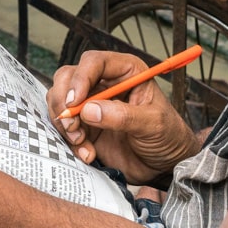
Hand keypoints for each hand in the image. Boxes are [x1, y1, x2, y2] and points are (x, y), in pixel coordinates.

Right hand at [49, 51, 200, 182]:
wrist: (163, 165)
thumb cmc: (167, 136)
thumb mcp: (153, 124)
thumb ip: (123, 116)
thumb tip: (89, 110)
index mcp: (125, 72)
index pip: (94, 62)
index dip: (80, 79)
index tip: (75, 102)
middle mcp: (104, 83)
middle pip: (68, 77)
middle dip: (64, 101)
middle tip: (72, 125)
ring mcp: (91, 104)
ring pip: (60, 100)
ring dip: (65, 123)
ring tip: (81, 142)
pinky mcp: (84, 125)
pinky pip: (64, 126)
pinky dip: (69, 141)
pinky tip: (88, 153)